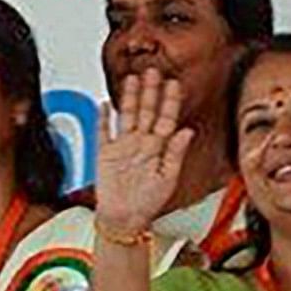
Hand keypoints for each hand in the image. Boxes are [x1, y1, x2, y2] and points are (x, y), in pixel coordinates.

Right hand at [93, 71, 193, 234]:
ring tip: (132, 79)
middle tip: (153, 70)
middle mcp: (141, 144)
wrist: (123, 219)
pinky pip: (103, 132)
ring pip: (127, 116)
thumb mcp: (167, 178)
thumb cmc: (148, 203)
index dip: (170, 101)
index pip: (166, 118)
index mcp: (158, 149)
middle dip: (150, 90)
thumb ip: (176, 153)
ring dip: (129, 97)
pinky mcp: (105, 154)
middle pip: (146, 111)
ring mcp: (123, 147)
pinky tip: (105, 105)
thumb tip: (187, 131)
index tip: (174, 83)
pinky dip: (103, 118)